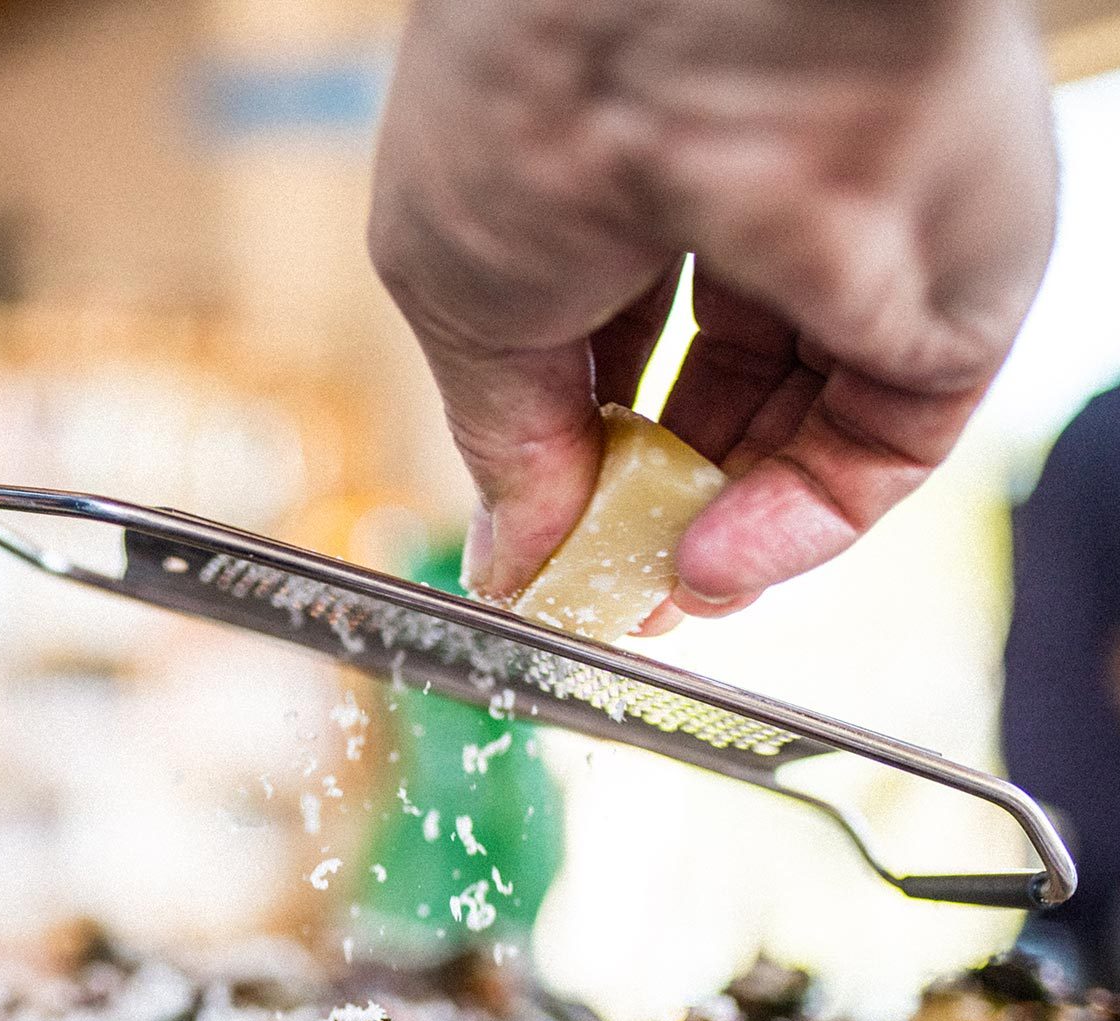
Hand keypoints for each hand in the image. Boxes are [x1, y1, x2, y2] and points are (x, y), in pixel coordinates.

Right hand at [368, 0, 1055, 624]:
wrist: (676, 34)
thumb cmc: (530, 115)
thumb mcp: (455, 297)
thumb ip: (502, 442)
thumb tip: (515, 563)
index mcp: (626, 172)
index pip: (618, 339)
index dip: (581, 448)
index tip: (547, 540)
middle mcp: (754, 200)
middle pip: (720, 394)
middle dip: (654, 503)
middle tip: (607, 580)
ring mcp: (857, 250)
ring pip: (806, 430)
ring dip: (723, 531)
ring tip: (657, 586)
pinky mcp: (945, 296)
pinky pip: (882, 442)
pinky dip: (803, 525)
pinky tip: (717, 564)